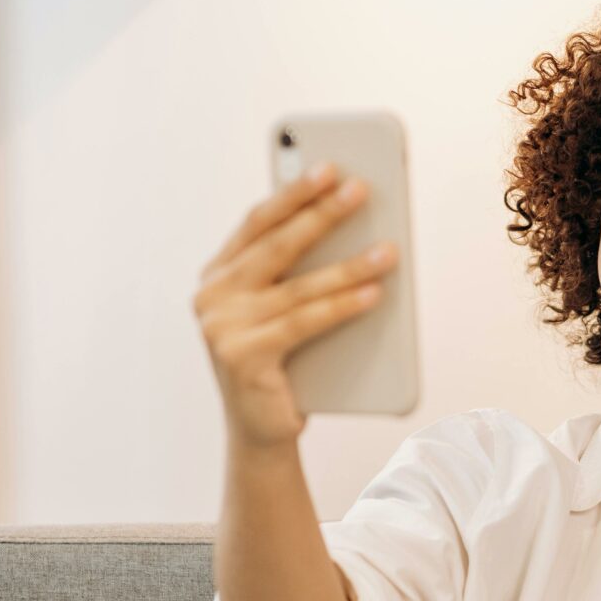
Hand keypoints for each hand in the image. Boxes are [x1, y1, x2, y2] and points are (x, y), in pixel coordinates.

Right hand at [192, 161, 399, 448]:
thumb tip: (355, 226)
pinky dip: (342, 306)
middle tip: (361, 190)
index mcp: (218, 274)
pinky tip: (374, 293)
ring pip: (298, 286)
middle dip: (323, 213)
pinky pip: (304, 323)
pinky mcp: (242, 358)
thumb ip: (298, 272)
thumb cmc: (283, 362)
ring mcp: (222, 328)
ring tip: (389, 250)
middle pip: (277, 244)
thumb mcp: (284, 309)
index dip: (294, 192)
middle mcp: (212, 296)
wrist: (262, 433)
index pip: (258, 221)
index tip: (329, 166)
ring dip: (348, 265)